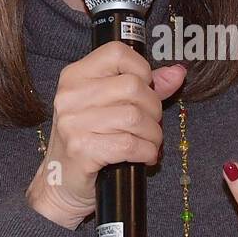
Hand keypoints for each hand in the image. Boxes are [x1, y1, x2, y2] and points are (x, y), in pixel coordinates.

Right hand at [27, 43, 185, 228]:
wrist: (60, 184)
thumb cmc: (88, 142)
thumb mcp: (110, 107)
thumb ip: (144, 86)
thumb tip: (177, 73)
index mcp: (75, 76)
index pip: (117, 52)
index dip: (142, 69)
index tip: (146, 89)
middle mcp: (70, 96)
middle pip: (133, 87)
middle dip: (153, 109)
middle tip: (150, 124)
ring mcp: (73, 123)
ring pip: (135, 117)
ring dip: (152, 134)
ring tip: (149, 143)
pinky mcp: (81, 150)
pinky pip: (129, 144)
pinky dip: (146, 152)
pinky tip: (144, 157)